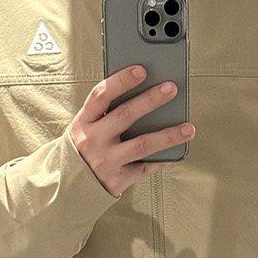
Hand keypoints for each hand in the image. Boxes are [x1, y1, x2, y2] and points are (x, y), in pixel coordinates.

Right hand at [69, 65, 194, 196]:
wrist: (69, 187)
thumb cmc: (83, 149)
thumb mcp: (86, 127)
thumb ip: (106, 112)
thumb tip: (143, 92)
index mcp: (84, 123)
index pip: (101, 96)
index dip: (121, 81)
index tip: (141, 70)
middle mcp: (93, 141)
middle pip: (125, 116)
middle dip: (150, 100)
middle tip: (171, 88)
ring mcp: (106, 162)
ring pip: (142, 145)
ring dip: (168, 135)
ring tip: (188, 128)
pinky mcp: (117, 180)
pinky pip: (145, 168)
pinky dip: (162, 159)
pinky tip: (176, 152)